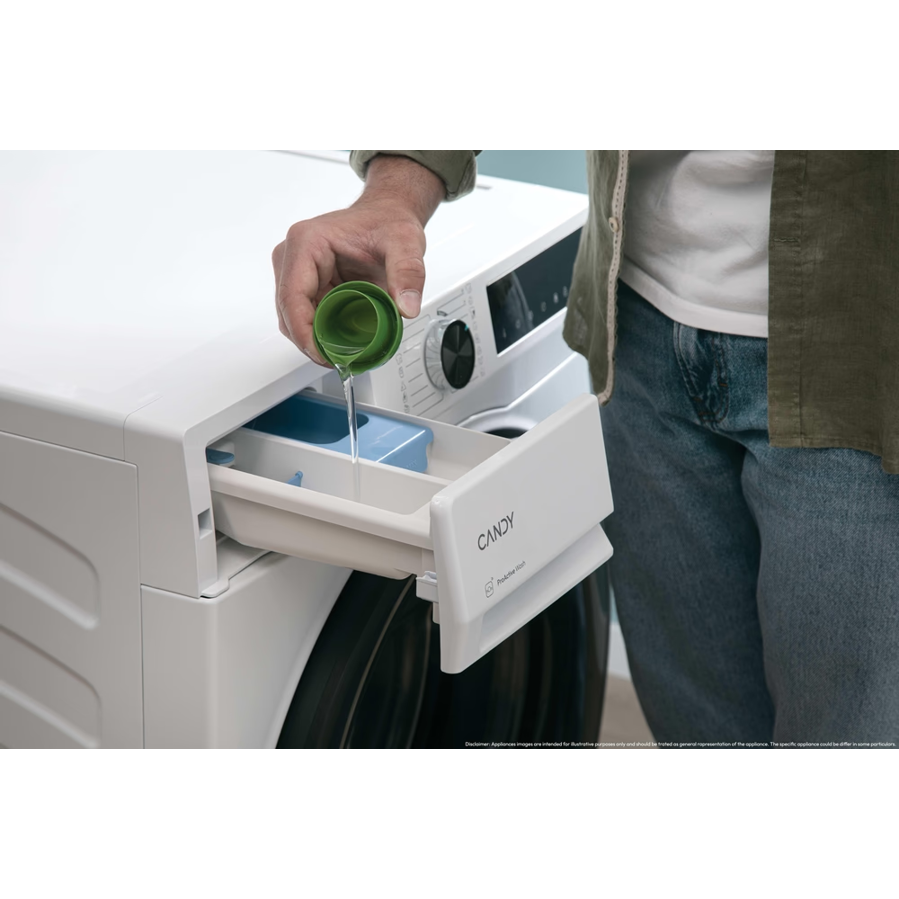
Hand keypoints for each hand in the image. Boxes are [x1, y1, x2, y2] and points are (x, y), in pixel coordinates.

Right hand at [272, 156, 444, 365]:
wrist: (386, 216)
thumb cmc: (387, 223)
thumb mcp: (405, 244)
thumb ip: (409, 274)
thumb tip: (406, 308)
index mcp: (307, 243)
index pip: (292, 297)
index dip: (304, 333)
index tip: (324, 355)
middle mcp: (293, 256)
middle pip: (288, 313)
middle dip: (310, 342)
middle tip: (340, 361)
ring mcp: (297, 272)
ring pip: (293, 319)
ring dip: (315, 340)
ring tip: (344, 353)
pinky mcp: (306, 284)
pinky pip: (306, 317)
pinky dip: (321, 333)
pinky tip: (341, 342)